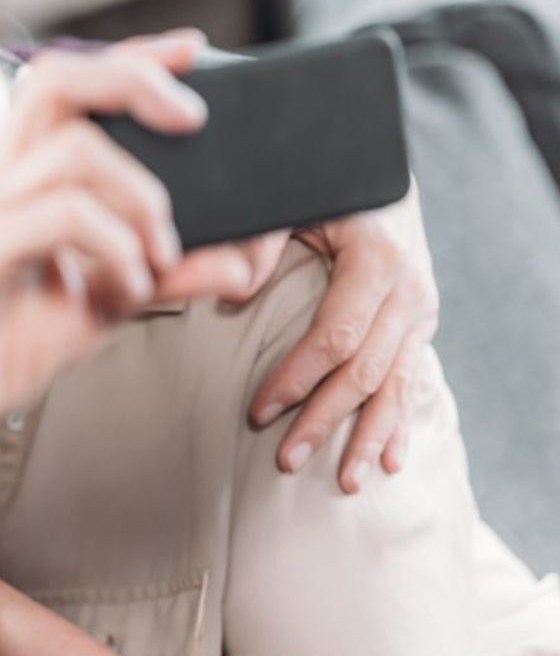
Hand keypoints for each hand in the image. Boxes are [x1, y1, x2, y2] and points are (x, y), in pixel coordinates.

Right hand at [0, 38, 255, 460]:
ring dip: (142, 197)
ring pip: (74, 149)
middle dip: (136, 82)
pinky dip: (116, 249)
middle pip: (58, 80)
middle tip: (194, 121)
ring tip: (160, 256)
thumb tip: (239, 261)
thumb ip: (159, 278)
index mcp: (11, 178)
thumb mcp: (92, 311)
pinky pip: (62, 217)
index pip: (65, 85)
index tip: (194, 50)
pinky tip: (126, 290)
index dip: (132, 58)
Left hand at [248, 182, 438, 493]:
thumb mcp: (290, 200)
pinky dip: (401, 422)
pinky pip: (414, 379)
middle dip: (325, 420)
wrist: (380, 174)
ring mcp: (421, 308)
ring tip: (347, 481)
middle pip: (365, 371)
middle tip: (287, 460)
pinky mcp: (421, 321)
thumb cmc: (322, 187)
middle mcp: (408, 288)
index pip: (335, 336)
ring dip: (369, 435)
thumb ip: (260, 241)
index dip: (297, 378)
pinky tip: (391, 460)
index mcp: (376, 258)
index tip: (259, 411)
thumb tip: (233, 291)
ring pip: (395, 385)